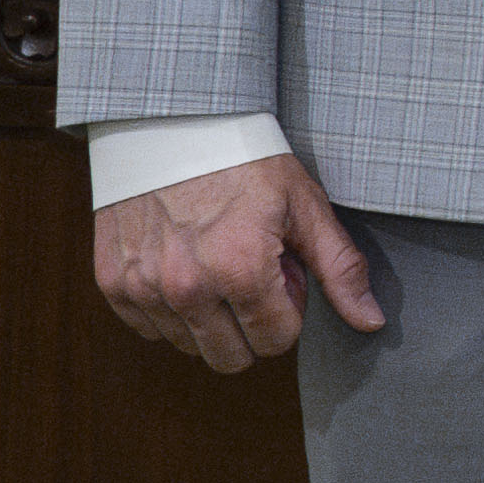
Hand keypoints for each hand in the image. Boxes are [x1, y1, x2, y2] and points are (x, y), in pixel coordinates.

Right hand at [91, 149, 387, 371]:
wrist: (174, 124)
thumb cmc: (246, 160)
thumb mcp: (305, 206)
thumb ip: (340, 269)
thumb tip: (370, 322)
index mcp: (240, 271)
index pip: (276, 342)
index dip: (290, 310)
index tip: (285, 273)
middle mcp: (186, 289)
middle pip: (231, 358)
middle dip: (252, 325)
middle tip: (254, 272)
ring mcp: (142, 289)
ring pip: (189, 346)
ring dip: (210, 317)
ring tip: (219, 260)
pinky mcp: (112, 283)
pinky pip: (148, 329)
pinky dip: (170, 309)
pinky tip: (185, 264)